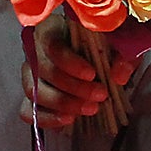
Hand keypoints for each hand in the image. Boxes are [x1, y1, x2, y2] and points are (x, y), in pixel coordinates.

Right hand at [16, 14, 134, 129]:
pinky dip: (46, 118)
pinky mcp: (31, 96)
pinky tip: (68, 121)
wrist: (99, 50)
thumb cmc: (104, 40)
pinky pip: (28, 110)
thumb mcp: (119, 40)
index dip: (70, 62)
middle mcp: (35, 50)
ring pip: (34, 92)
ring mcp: (30, 74)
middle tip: (100, 95)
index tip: (92, 75)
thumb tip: (119, 75)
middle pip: (44, 70)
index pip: (52, 45)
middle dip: (73, 88)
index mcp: (52, 29)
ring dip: (62, 104)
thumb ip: (123, 54)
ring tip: (90, 109)